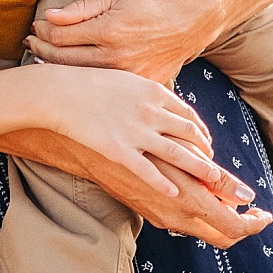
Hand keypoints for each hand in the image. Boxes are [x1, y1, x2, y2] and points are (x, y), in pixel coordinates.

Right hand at [23, 59, 255, 206]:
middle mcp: (151, 112)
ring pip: (178, 154)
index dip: (201, 131)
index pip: (188, 114)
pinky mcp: (119, 150)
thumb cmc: (87, 83)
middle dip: (204, 151)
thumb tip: (161, 99)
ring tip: (212, 182)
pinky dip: (164, 183)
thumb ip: (146, 92)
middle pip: (189, 134)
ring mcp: (136, 132)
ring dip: (199, 169)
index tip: (206, 142)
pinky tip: (175, 193)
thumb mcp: (125, 79)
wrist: (60, 92)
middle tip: (211, 163)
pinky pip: (148, 171)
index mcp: (154, 91)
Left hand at [26, 0, 220, 81]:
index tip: (35, 28)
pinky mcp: (140, 84)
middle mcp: (117, 57)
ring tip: (43, 59)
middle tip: (30, 44)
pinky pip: (105, 87)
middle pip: (64, 60)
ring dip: (58, 68)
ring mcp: (128, 75)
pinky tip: (74, 74)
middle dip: (42, 51)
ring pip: (81, 77)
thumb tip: (49, 17)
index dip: (42, 32)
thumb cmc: (154, 2)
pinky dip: (85, 80)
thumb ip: (82, 9)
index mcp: (109, 31)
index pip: (60, 36)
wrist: (194, 18)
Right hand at [130, 158, 272, 245]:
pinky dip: (202, 215)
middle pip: (222, 237)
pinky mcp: (152, 216)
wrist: (97, 155)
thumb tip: (246, 196)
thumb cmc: (144, 144)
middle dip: (242, 226)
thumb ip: (218, 179)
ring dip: (221, 220)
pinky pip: (185, 223)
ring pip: (203, 231)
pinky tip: (201, 194)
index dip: (256, 224)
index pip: (236, 227)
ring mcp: (163, 220)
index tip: (265, 215)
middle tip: (252, 211)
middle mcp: (178, 218)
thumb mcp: (186, 154)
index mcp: (191, 202)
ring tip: (228, 198)